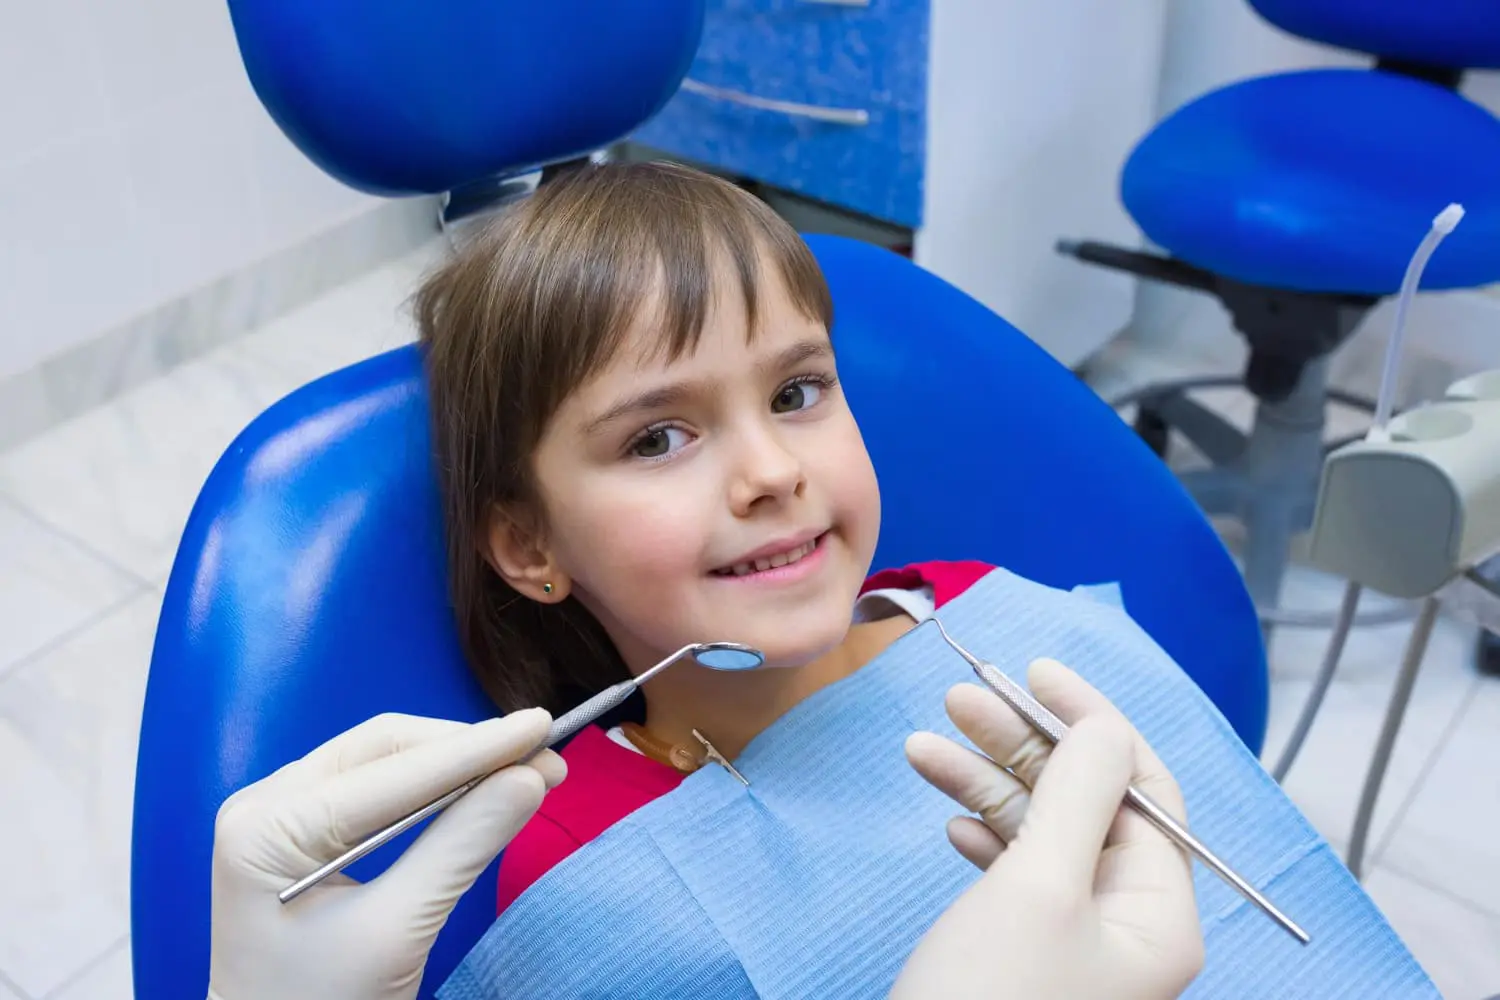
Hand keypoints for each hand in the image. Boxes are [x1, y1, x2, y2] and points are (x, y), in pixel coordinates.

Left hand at [208, 709, 564, 999]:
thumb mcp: (397, 932)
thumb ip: (463, 847)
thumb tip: (531, 779)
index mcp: (267, 827)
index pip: (391, 773)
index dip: (476, 749)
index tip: (543, 727)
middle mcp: (265, 804)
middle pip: (384, 750)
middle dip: (468, 751)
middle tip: (543, 755)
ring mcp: (279, 814)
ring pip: (383, 762)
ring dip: (455, 764)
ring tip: (523, 769)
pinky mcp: (302, 833)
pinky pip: (376, 789)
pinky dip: (432, 788)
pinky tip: (477, 788)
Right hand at [892, 659, 1203, 999]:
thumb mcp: (1040, 886)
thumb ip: (1077, 794)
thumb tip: (1103, 725)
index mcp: (1159, 913)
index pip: (1142, 788)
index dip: (1092, 721)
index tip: (1035, 671)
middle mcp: (1127, 923)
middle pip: (1084, 801)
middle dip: (1022, 743)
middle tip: (959, 695)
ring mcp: (1076, 939)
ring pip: (1040, 830)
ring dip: (985, 779)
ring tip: (923, 742)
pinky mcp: (1027, 952)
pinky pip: (1013, 871)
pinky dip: (978, 832)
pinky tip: (946, 814)